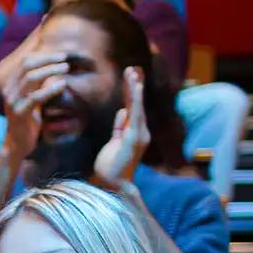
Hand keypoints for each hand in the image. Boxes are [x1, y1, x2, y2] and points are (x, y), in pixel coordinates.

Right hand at [1, 52, 68, 162]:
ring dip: (50, 70)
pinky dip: (50, 89)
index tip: (61, 54)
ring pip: (30, 78)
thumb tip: (55, 66)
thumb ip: (39, 84)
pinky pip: (35, 97)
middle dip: (47, 59)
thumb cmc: (29, 120)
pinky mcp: (18, 114)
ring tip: (66, 68)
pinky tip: (62, 85)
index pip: (25, 62)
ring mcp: (12, 102)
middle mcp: (9, 90)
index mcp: (11, 84)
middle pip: (26, 65)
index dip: (43, 55)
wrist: (18, 144)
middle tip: (65, 58)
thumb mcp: (33, 98)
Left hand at [93, 67, 147, 186]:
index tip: (129, 76)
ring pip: (138, 106)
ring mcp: (139, 134)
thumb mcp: (114, 142)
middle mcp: (141, 131)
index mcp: (135, 131)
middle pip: (137, 104)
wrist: (112, 184)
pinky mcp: (133, 138)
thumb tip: (122, 111)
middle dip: (134, 85)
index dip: (131, 92)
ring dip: (135, 88)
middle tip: (132, 68)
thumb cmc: (111, 165)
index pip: (133, 108)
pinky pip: (135, 115)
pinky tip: (136, 87)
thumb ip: (119, 127)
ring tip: (132, 72)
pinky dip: (136, 100)